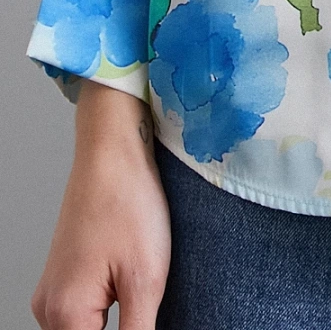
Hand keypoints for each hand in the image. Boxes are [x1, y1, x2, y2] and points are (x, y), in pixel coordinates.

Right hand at [32, 79, 171, 329]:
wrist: (112, 151)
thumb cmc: (128, 202)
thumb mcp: (146, 280)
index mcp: (65, 314)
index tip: (148, 320)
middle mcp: (49, 309)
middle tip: (149, 304)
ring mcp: (53, 293)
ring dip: (116, 324)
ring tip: (142, 293)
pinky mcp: (64, 278)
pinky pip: (84, 314)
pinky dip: (108, 311)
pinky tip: (132, 287)